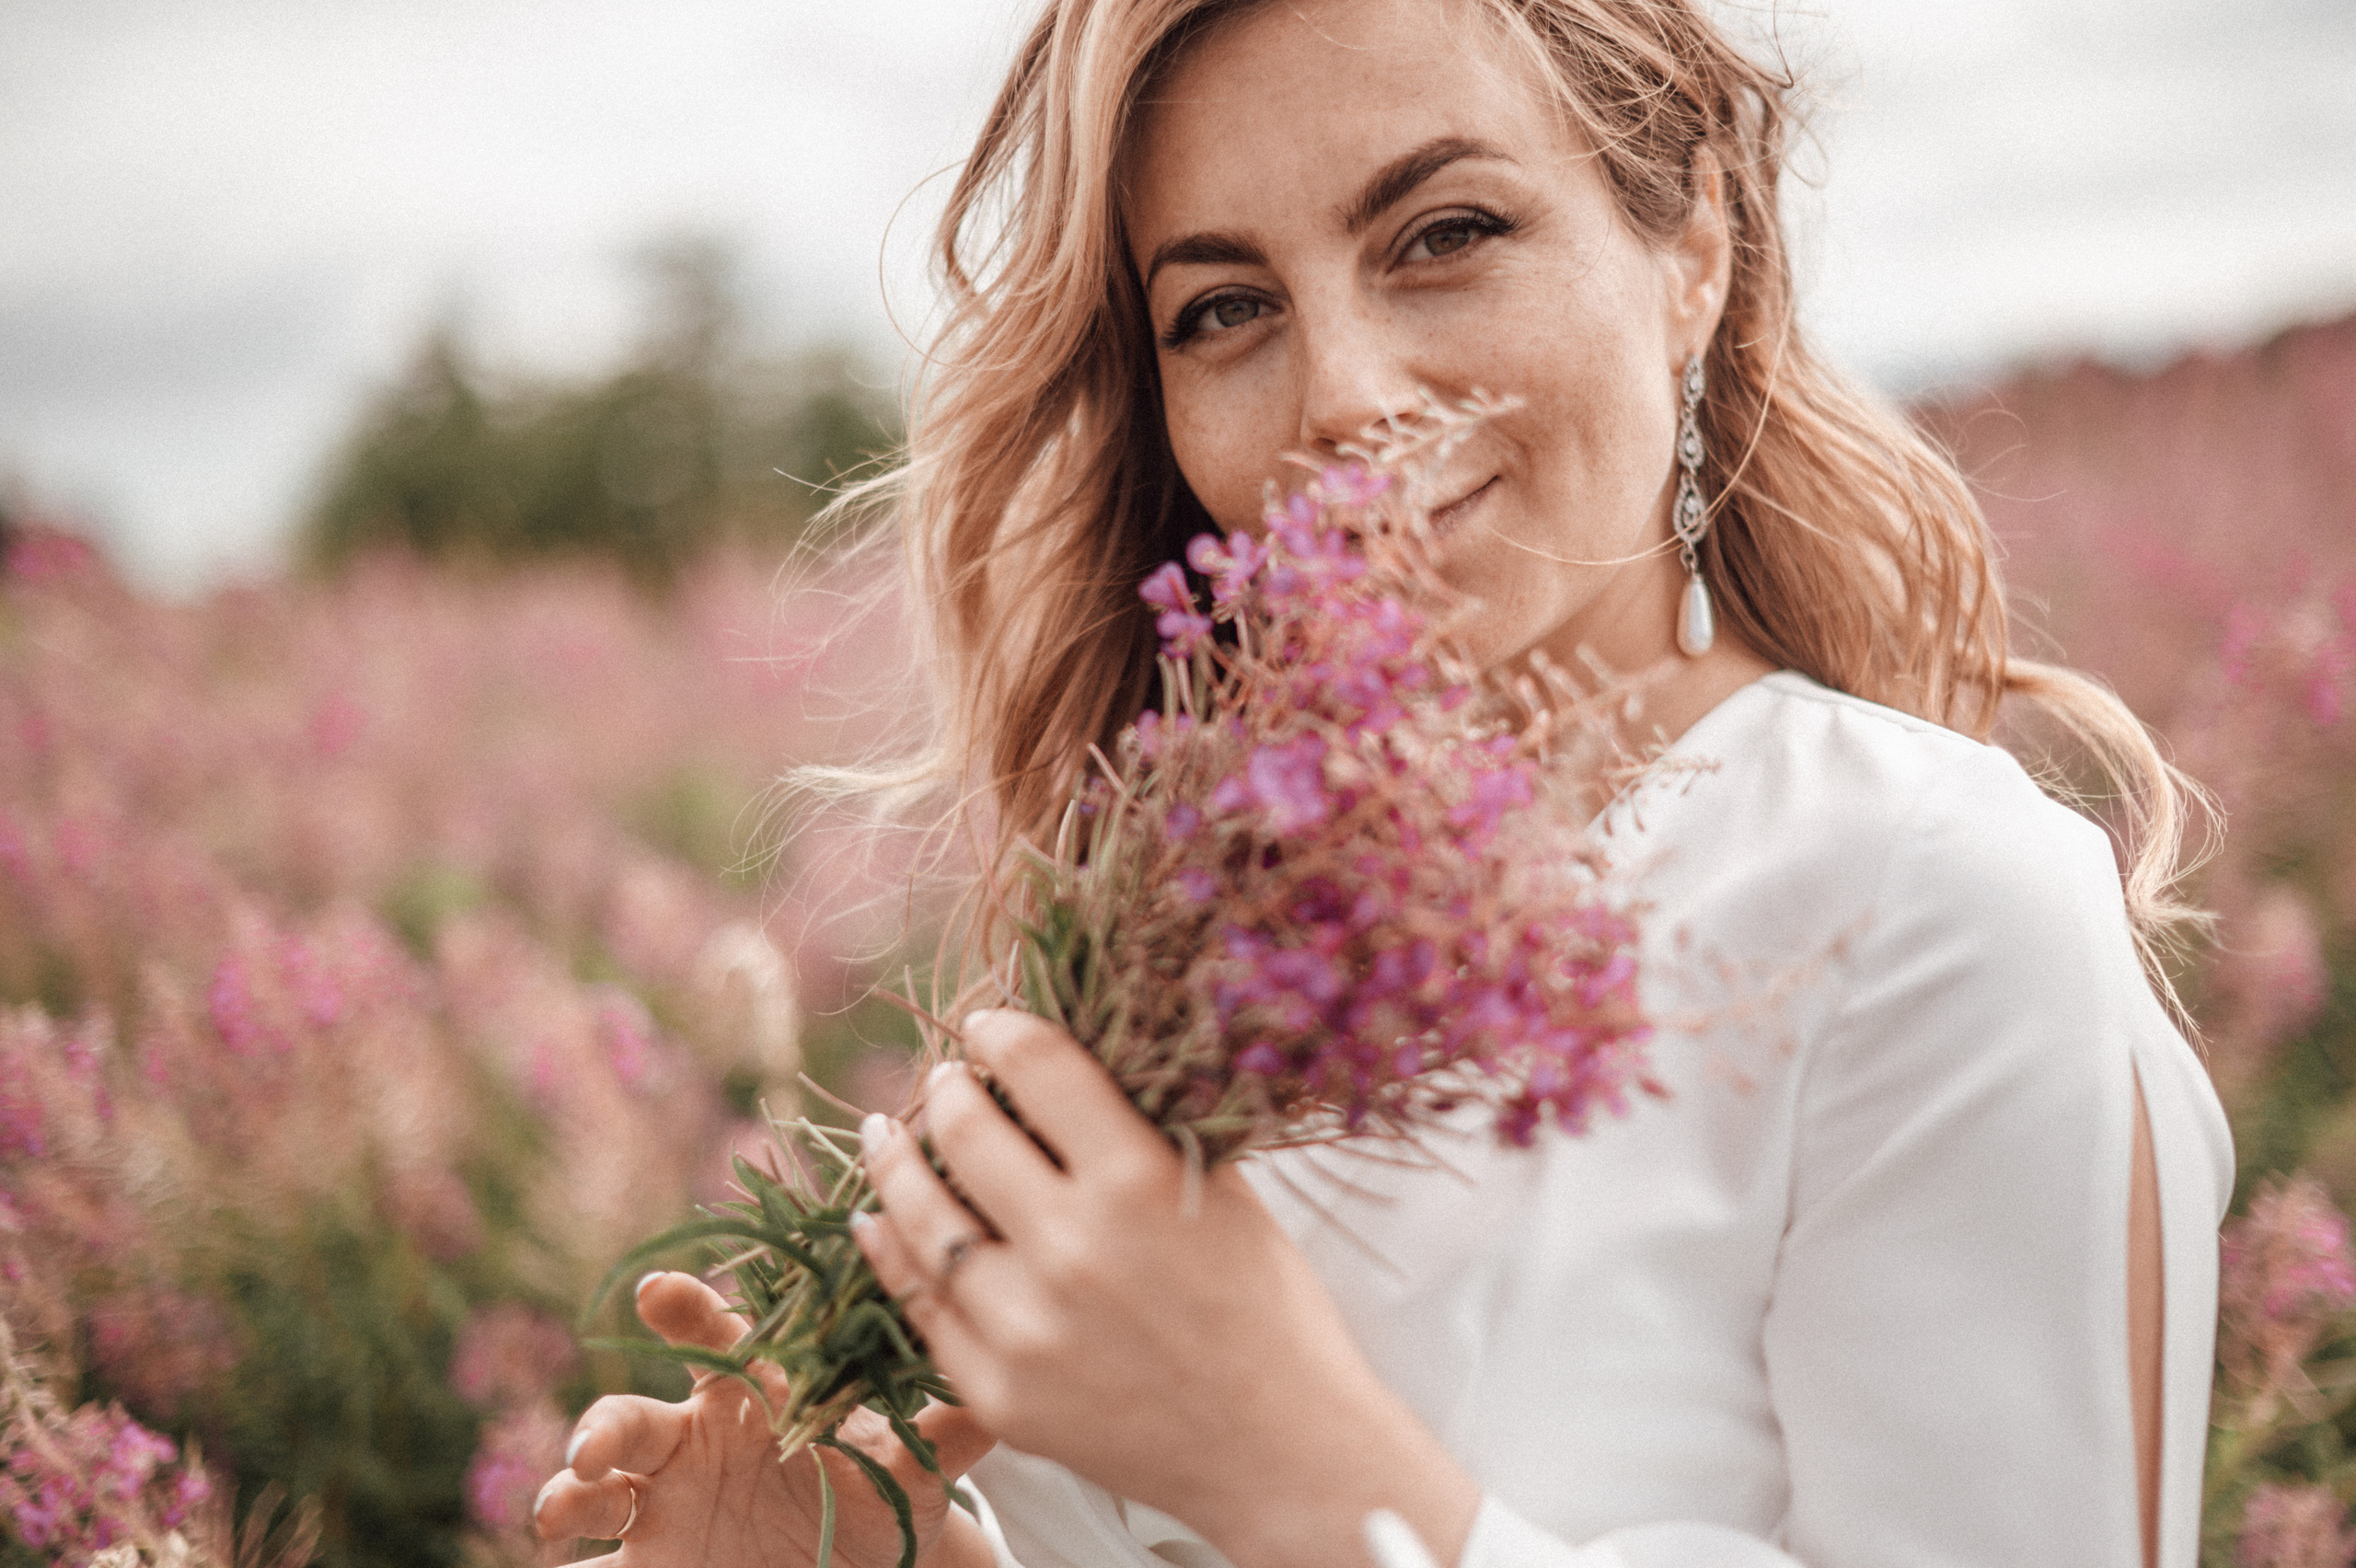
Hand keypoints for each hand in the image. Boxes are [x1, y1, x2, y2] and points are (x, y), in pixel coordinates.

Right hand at [535, 1271, 996, 1567]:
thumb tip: (1013, 1365)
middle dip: (604, 1420)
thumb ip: (954, 1421)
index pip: (710, 1334)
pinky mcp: (646, 1563)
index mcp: (751, 1390)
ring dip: (570, 1493)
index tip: (657, 1291)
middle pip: (631, 1413)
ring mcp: (660, 1504)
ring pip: (593, 1489)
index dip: (680, 1307)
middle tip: (600, 1442)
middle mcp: (692, 1438)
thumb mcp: (917, 1467)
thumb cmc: (878, 1495)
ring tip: (564, 1509)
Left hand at [853, 1010, 1479, 1567]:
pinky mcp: (998, 1391)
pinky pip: (919, 1305)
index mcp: (1137, 1184)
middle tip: (943, 1079)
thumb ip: (1149, 1130)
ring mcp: (1025, 1328)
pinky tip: (879, 1222)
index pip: (1039, 1068)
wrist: (1280, 1450)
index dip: (1003, 1031)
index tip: (990, 1024)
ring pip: (920, 1218)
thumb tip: (1077, 1064)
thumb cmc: (1268, 1313)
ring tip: (885, 1134)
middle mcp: (1071, 1250)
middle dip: (946, 1090)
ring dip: (895, 1163)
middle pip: (964, 1133)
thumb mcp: (1226, 1195)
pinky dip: (891, 1252)